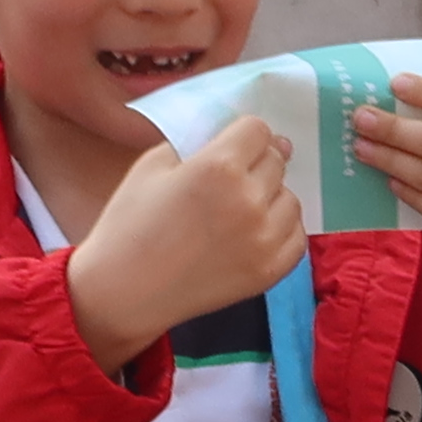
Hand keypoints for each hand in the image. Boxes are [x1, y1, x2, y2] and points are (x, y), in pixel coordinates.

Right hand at [65, 114, 308, 372]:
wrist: (125, 291)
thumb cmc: (130, 224)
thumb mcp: (153, 165)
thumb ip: (201, 143)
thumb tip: (245, 140)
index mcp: (219, 167)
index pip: (257, 130)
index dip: (244, 135)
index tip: (232, 146)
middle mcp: (250, 200)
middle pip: (276, 162)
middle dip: (256, 163)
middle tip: (230, 180)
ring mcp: (265, 239)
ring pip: (290, 199)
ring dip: (271, 197)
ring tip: (241, 208)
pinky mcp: (271, 271)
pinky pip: (296, 237)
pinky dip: (281, 229)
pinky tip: (256, 231)